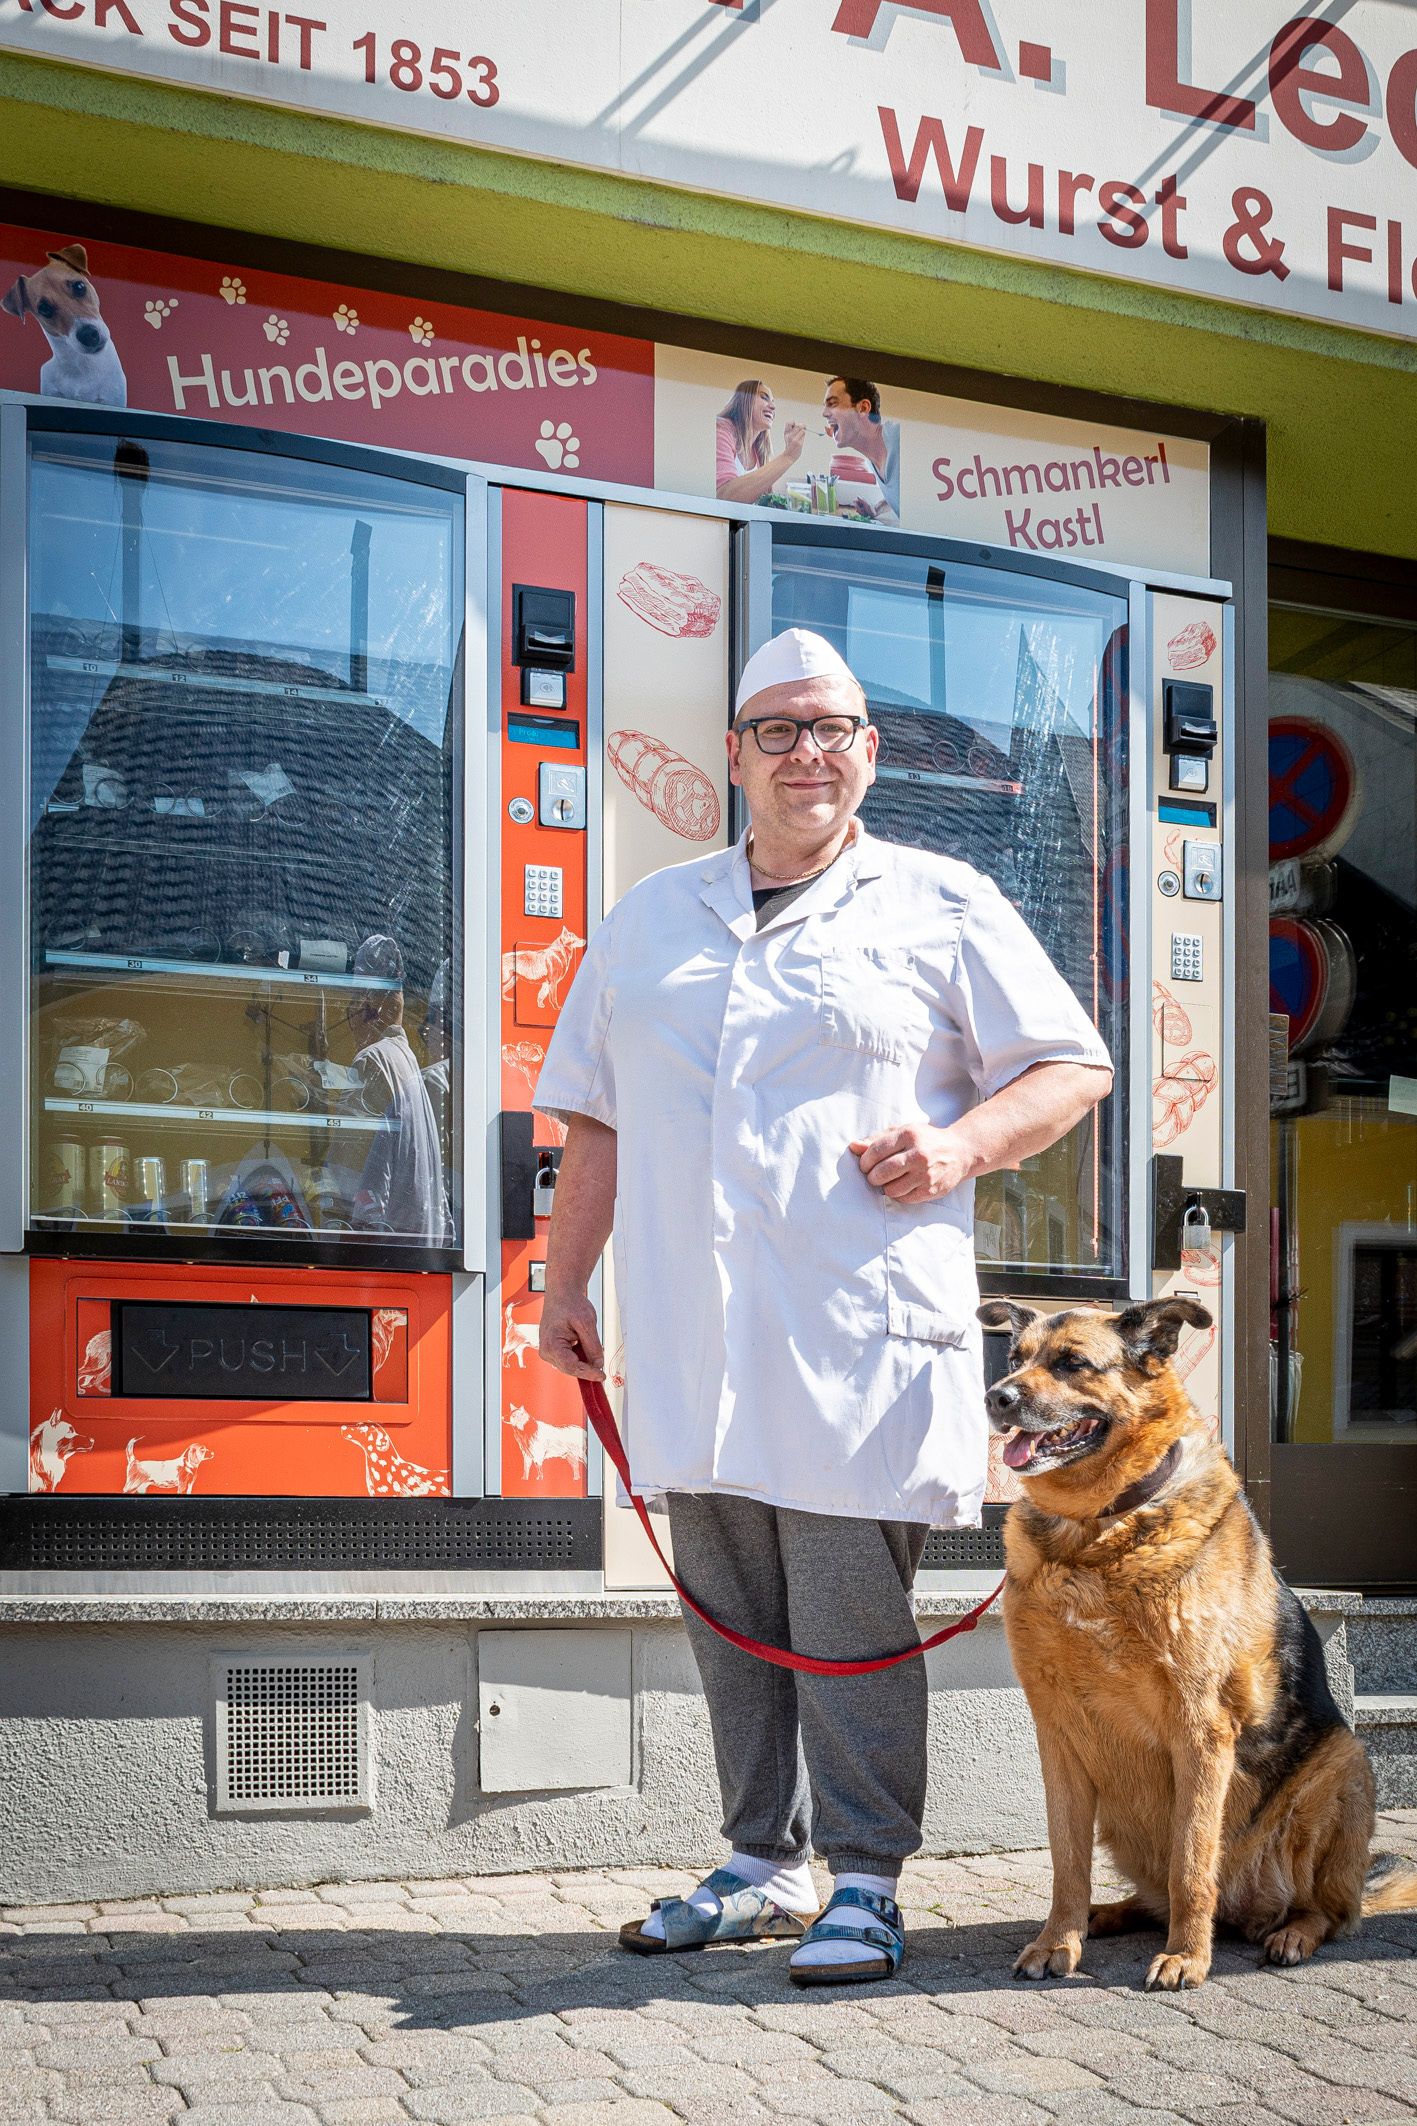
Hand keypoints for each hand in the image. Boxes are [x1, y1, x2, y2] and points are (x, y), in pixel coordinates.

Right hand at [537, 1287, 605, 1378]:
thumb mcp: (587, 1322)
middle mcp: (547, 1351)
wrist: (562, 1294)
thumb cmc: (569, 1303)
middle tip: (602, 1368)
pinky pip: (570, 1359)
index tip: (601, 1376)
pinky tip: (583, 1343)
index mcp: (551, 1345)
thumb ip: (592, 1346)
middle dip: (587, 1368)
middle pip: (571, 1369)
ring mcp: (550, 1352)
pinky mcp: (555, 1350)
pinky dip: (580, 1356)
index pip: (571, 1367)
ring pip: (571, 1365)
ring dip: (584, 1360)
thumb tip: (598, 1364)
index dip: (588, 1373)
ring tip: (587, 1341)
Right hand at [782, 420, 805, 461]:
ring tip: (801, 436)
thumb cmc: (790, 447)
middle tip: (803, 428)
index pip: (789, 423)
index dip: (794, 423)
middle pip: (798, 425)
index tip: (796, 425)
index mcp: (786, 433)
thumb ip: (793, 431)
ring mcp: (793, 438)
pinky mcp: (797, 442)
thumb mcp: (788, 437)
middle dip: (802, 426)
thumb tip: (801, 425)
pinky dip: (803, 436)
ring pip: (802, 429)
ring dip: (803, 432)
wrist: (789, 456)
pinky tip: (801, 440)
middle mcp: (789, 435)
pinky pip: (803, 434)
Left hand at [849, 1124, 973, 1204]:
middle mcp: (918, 1154)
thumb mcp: (903, 1132)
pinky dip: (898, 1194)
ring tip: (889, 1180)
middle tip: (874, 1175)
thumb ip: (877, 1139)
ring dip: (884, 1187)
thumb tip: (853, 1146)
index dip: (864, 1161)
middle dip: (872, 1176)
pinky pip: (904, 1198)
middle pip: (881, 1172)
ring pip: (891, 1189)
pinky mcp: (931, 1189)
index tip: (865, 1164)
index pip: (875, 1151)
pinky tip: (902, 1185)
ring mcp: (926, 1173)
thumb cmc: (925, 1140)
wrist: (960, 1152)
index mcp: (909, 1135)